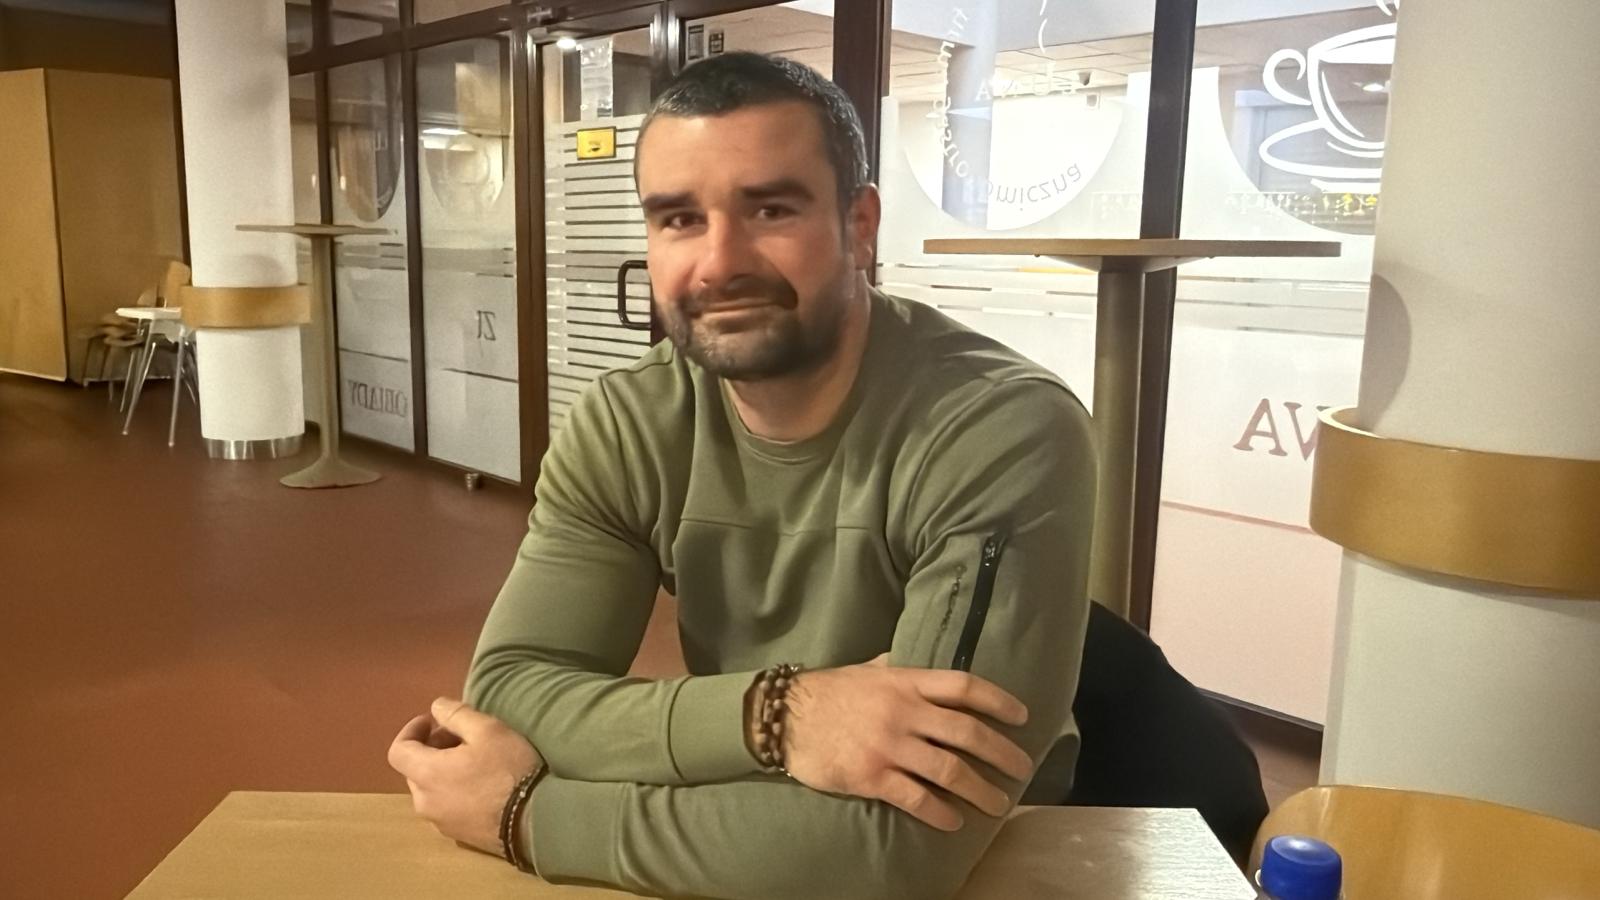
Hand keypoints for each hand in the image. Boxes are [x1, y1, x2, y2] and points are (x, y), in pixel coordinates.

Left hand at [387, 697, 541, 854]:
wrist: (534, 820)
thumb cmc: (508, 770)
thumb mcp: (488, 729)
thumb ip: (456, 714)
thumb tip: (436, 707)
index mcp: (426, 774)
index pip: (397, 750)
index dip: (411, 730)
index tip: (432, 721)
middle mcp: (425, 802)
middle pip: (414, 769)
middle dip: (431, 748)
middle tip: (461, 738)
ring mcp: (439, 823)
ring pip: (430, 789)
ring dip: (442, 771)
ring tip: (473, 762)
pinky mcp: (457, 836)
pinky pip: (445, 806)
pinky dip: (452, 791)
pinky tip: (480, 787)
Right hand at [775, 655, 1033, 831]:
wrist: (785, 716)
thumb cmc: (830, 691)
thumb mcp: (869, 668)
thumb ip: (899, 668)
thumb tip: (922, 665)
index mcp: (905, 681)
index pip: (964, 687)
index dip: (999, 701)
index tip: (1022, 717)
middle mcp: (903, 712)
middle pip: (967, 733)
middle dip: (1002, 753)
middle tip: (1023, 769)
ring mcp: (889, 745)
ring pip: (949, 771)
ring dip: (981, 790)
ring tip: (998, 804)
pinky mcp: (872, 776)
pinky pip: (916, 798)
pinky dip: (940, 813)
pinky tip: (954, 821)